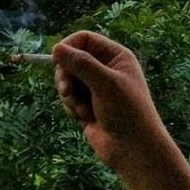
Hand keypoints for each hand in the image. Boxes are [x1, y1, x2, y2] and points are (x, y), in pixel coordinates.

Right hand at [52, 30, 170, 174]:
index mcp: (116, 56)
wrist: (133, 150)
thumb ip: (81, 64)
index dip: (69, 46)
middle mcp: (105, 69)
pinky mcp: (87, 105)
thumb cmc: (127, 112)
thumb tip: (56, 48)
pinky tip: (84, 118)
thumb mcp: (105, 84)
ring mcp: (95, 87)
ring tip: (81, 109)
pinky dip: (71, 107)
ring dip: (69, 95)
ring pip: (67, 80)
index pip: (85, 39)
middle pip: (71, 59)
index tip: (56, 59)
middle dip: (66, 75)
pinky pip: (68, 98)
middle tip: (66, 90)